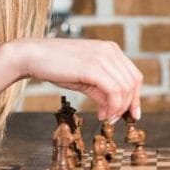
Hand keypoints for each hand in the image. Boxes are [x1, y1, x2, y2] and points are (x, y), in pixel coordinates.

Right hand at [13, 38, 142, 121]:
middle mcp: (110, 51)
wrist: (33, 56)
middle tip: (114, 120)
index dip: (136, 97)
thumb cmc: (57, 66)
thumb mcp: (85, 78)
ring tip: (106, 119)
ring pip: (125, 88)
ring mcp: (102, 57)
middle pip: (133, 82)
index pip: (134, 75)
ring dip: (118, 108)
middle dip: (128, 105)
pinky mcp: (92, 67)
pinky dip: (112, 106)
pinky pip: (113, 91)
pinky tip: (102, 115)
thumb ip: (101, 91)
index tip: (132, 114)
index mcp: (111, 50)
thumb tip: (113, 109)